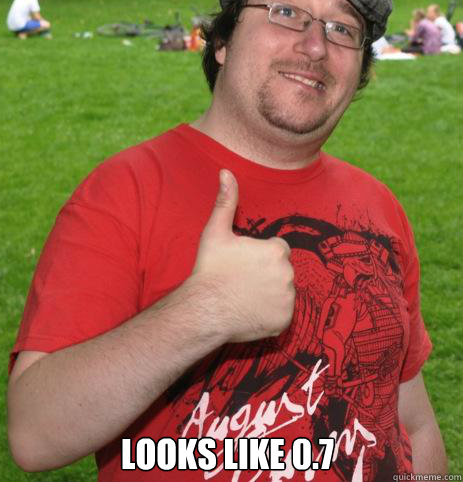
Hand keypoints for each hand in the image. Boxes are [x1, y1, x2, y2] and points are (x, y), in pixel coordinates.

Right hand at [189, 169, 295, 342]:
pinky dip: (270, 314)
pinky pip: (282, 314)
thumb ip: (226, 201)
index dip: (260, 256)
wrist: (204, 309)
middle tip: (243, 281)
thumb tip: (226, 172)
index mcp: (277, 251)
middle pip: (282, 271)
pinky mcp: (285, 321)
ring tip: (245, 296)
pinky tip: (251, 311)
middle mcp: (288, 274)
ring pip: (283, 292)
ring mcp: (288, 299)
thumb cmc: (210, 270)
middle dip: (267, 274)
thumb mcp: (216, 232)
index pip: (278, 250)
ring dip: (270, 294)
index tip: (243, 264)